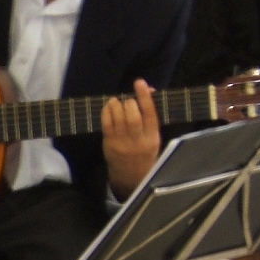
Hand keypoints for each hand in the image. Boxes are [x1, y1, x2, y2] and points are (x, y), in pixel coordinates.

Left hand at [102, 79, 160, 199]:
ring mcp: (122, 143)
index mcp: (153, 137)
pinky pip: (106, 124)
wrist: (131, 177)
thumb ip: (151, 116)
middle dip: (130, 103)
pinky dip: (107, 111)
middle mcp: (138, 140)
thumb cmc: (144, 151)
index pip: (151, 114)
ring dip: (117, 104)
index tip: (140, 83)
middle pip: (133, 117)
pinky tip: (109, 106)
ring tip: (117, 101)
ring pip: (119, 119)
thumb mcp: (153, 136)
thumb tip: (149, 90)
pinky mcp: (109, 144)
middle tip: (128, 100)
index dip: (145, 96)